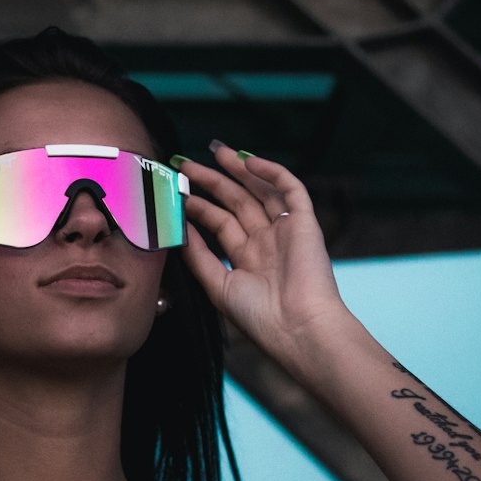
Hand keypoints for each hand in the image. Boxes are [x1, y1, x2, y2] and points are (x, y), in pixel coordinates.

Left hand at [180, 145, 347, 362]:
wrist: (297, 329)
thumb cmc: (259, 318)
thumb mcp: (217, 286)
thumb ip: (198, 257)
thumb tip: (178, 228)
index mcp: (247, 260)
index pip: (219, 223)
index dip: (198, 205)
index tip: (174, 190)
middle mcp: (266, 242)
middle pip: (236, 202)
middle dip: (212, 180)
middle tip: (186, 161)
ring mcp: (286, 232)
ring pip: (260, 191)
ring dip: (239, 170)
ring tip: (216, 151)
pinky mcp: (306, 224)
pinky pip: (291, 190)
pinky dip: (272, 173)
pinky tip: (247, 161)